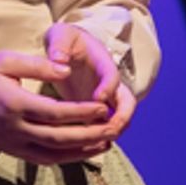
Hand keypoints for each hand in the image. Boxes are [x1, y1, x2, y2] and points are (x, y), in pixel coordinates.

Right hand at [0, 52, 112, 164]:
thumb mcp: (6, 61)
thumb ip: (39, 65)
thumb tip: (67, 69)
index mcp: (14, 104)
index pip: (55, 112)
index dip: (81, 112)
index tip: (102, 107)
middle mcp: (15, 129)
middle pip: (59, 137)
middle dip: (89, 134)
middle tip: (113, 127)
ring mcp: (15, 144)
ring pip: (55, 153)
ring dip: (83, 150)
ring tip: (107, 141)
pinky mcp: (16, 153)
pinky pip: (46, 160)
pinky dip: (69, 158)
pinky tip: (87, 150)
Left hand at [45, 23, 135, 141]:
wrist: (69, 48)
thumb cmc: (65, 40)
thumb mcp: (61, 35)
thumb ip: (59, 45)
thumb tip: (58, 60)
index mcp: (103, 62)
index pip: (112, 76)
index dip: (108, 88)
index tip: (98, 99)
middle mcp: (109, 83)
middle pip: (127, 102)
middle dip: (123, 117)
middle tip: (109, 131)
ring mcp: (105, 99)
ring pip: (118, 119)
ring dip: (111, 131)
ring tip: (95, 145)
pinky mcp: (95, 111)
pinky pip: (102, 127)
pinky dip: (97, 138)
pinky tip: (82, 149)